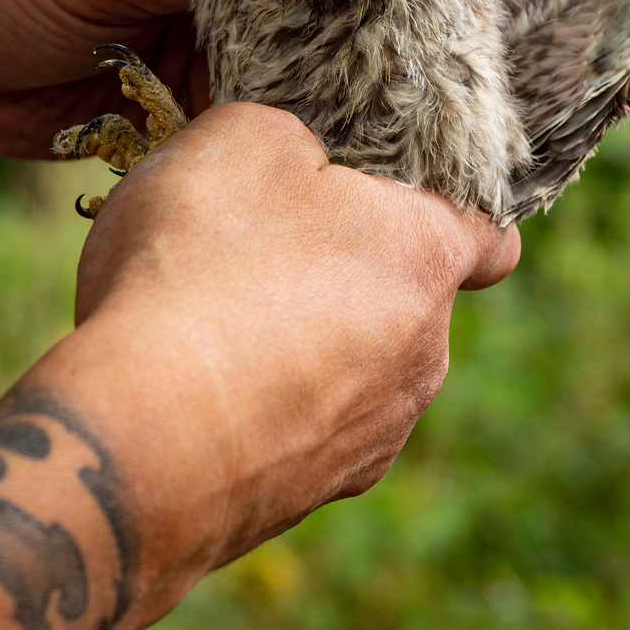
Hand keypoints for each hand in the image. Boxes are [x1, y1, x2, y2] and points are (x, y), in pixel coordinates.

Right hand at [41, 103, 519, 626]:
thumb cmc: (200, 271)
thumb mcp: (239, 140)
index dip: (450, 213)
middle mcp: (423, 356)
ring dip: (304, 341)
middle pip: (404, 297)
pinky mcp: (311, 493)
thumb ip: (294, 135)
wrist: (136, 442)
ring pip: (353, 367)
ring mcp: (372, 436)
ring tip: (215, 322)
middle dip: (346, 269)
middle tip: (259, 249)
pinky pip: (303, 426)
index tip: (392, 203)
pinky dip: (268, 404)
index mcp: (425, 258)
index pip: (492, 238)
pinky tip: (199, 389)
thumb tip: (296, 161)